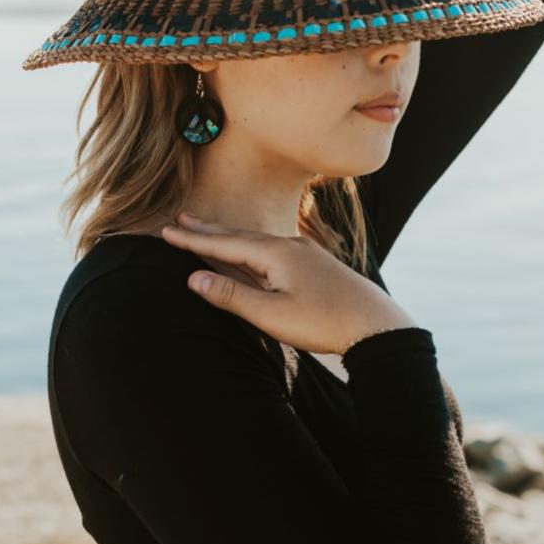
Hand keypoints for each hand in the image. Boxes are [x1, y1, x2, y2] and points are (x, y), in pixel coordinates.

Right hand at [161, 211, 417, 354]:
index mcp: (275, 253)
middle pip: (239, 235)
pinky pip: (272, 249)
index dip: (192, 238)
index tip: (166, 230)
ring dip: (229, 237)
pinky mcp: (315, 264)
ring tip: (209, 233)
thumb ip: (231, 295)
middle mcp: (288, 245)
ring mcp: (304, 252)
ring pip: (256, 241)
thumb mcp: (272, 314)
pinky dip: (251, 248)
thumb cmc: (323, 322)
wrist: (377, 325)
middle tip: (181, 218)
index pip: (223, 242)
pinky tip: (253, 254)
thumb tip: (193, 277)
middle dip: (208, 229)